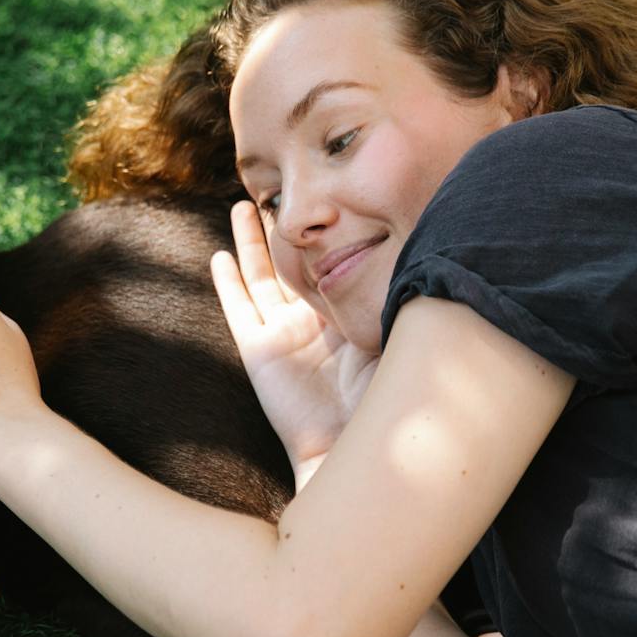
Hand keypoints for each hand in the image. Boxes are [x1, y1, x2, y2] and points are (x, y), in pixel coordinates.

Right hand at [211, 202, 377, 477]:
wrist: (349, 444)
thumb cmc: (382, 398)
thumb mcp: (394, 337)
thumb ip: (391, 299)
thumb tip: (415, 253)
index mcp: (345, 318)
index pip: (331, 265)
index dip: (324, 233)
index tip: (325, 197)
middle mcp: (312, 323)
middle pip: (291, 264)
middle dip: (283, 229)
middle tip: (275, 191)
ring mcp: (283, 336)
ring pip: (261, 277)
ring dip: (252, 243)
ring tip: (243, 206)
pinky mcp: (258, 350)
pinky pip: (238, 308)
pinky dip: (227, 283)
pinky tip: (220, 256)